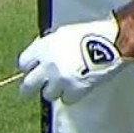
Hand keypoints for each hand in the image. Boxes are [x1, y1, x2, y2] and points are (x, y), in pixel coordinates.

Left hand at [17, 14, 131, 103]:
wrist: (111, 42)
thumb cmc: (90, 33)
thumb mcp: (64, 33)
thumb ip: (49, 46)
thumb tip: (42, 55)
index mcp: (44, 47)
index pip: (23, 63)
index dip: (27, 67)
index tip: (30, 70)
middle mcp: (48, 65)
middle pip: (28, 84)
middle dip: (27, 89)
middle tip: (27, 92)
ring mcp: (61, 79)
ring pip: (47, 94)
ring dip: (53, 91)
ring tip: (62, 86)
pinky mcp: (75, 90)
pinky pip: (66, 99)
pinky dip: (70, 95)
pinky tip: (76, 88)